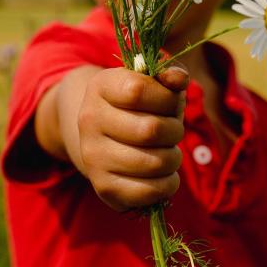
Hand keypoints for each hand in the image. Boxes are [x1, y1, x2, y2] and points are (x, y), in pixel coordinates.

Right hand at [76, 65, 188, 210]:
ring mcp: (93, 155)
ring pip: (153, 163)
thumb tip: (178, 79)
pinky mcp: (103, 186)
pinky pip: (148, 191)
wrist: (104, 137)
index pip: (138, 90)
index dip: (166, 98)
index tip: (170, 103)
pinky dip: (168, 184)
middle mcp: (88, 120)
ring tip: (169, 153)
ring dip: (174, 159)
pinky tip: (165, 175)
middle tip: (174, 132)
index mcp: (100, 86)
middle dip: (175, 131)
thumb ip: (170, 76)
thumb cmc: (139, 106)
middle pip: (150, 130)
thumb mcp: (153, 83)